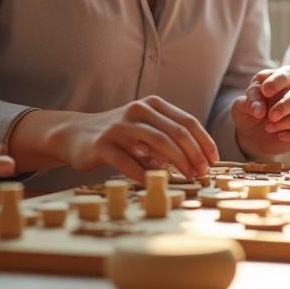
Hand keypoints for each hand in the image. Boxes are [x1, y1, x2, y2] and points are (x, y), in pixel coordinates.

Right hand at [55, 96, 219, 182]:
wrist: (75, 135)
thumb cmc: (119, 136)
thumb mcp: (145, 130)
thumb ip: (168, 139)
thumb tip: (198, 160)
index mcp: (152, 105)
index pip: (186, 121)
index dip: (204, 141)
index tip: (214, 160)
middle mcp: (137, 111)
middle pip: (175, 131)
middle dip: (194, 153)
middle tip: (203, 172)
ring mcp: (119, 126)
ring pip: (156, 142)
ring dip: (177, 161)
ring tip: (188, 176)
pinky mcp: (102, 144)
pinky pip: (128, 161)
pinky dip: (144, 173)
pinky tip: (155, 183)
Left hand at [231, 66, 289, 157]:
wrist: (254, 134)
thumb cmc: (252, 111)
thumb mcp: (242, 104)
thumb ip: (250, 102)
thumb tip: (259, 111)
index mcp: (285, 78)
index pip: (288, 74)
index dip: (277, 81)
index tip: (264, 91)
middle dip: (285, 106)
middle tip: (271, 116)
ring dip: (287, 122)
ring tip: (269, 128)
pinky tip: (280, 136)